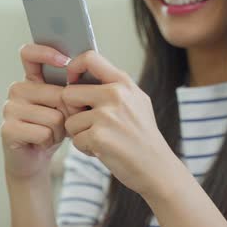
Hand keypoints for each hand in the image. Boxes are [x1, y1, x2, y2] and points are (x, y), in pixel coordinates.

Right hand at [0, 44, 71, 180]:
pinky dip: (49, 141)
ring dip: (59, 131)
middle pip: (57, 95)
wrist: (35, 159)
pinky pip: (43, 132)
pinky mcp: (7, 128)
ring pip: (53, 116)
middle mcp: (17, 90)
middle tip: (60, 124)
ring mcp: (9, 108)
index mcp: (30, 80)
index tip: (65, 62)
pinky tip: (41, 143)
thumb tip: (80, 82)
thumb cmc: (52, 129)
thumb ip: (70, 90)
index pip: (29, 54)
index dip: (46, 52)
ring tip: (50, 134)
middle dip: (68, 113)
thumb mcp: (65, 107)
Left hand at [62, 51, 179, 196]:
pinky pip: (75, 139)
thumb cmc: (142, 137)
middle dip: (72, 111)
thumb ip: (112, 87)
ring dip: (79, 134)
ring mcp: (107, 116)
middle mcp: (115, 95)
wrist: (157, 168)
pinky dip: (85, 148)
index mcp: (124, 83)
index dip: (73, 68)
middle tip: (88, 123)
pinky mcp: (99, 137)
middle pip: (68, 93)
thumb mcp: (136, 102)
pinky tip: (102, 151)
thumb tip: (80, 76)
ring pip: (70, 120)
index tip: (72, 82)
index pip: (90, 57)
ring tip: (101, 140)